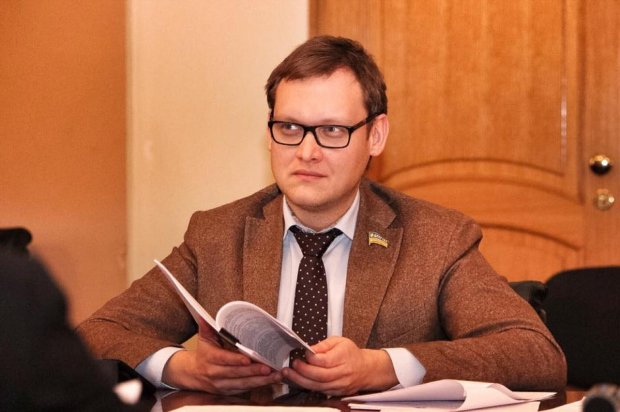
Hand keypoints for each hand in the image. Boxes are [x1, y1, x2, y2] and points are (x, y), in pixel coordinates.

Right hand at [162, 327, 281, 394]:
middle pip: (236, 373)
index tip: (248, 359)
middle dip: (253, 371)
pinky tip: (271, 380)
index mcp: (210, 359)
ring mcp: (222, 385)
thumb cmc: (204, 354)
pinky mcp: (229, 392)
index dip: (236, 360)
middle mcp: (215, 374)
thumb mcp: (204, 340)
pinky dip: (259, 385)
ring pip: (243, 384)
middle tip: (267, 367)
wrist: (194, 374)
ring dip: (260, 381)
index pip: (223, 359)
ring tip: (274, 375)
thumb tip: (205, 316)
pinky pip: (246, 389)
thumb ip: (207, 328)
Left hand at [281, 336, 397, 395]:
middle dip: (302, 371)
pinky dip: (307, 386)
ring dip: (301, 381)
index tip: (302, 353)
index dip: (312, 358)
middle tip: (290, 366)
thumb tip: (309, 349)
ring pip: (318, 387)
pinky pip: (319, 391)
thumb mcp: (339, 341)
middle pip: (320, 376)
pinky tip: (298, 380)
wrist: (366, 369)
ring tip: (288, 374)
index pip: (325, 361)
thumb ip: (323, 345)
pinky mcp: (336, 393)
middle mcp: (342, 374)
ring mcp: (339, 385)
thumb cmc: (351, 353)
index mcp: (343, 358)